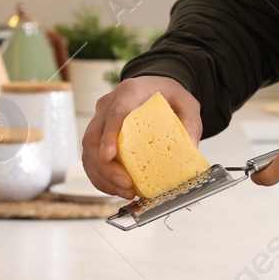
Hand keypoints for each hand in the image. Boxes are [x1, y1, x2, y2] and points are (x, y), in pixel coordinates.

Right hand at [81, 75, 201, 199]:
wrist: (157, 88)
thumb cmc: (168, 95)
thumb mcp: (187, 104)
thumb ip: (190, 123)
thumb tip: (190, 147)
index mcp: (130, 92)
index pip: (114, 114)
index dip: (109, 136)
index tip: (108, 156)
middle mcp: (109, 105)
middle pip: (94, 137)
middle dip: (106, 167)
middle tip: (126, 185)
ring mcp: (100, 120)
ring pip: (88, 151)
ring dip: (103, 176)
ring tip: (125, 192)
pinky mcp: (98, 135)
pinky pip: (91, 159)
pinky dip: (101, 177)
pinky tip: (117, 189)